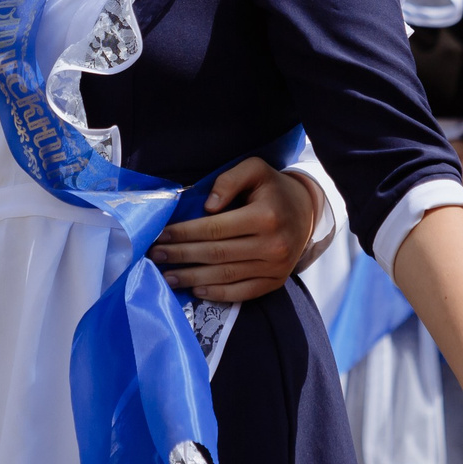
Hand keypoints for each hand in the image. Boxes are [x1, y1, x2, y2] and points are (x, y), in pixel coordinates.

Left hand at [150, 158, 320, 302]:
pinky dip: (217, 294)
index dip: (184, 233)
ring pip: (226, 276)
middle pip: (216, 254)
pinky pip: (243, 293)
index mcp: (265, 216)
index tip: (160, 235)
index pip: (215, 229)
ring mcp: (275, 267)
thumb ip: (229, 181)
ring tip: (167, 277)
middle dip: (181, 256)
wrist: (307, 212)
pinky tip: (195, 290)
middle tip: (155, 256)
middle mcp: (272, 245)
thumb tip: (207, 207)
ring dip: (192, 278)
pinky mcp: (275, 281)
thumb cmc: (272, 189)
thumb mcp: (254, 169)